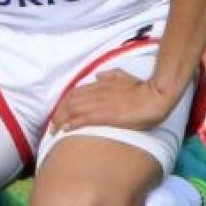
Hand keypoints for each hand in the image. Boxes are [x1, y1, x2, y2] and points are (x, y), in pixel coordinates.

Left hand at [50, 69, 174, 134]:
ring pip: (73, 110)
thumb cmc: (142, 88)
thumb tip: (98, 76)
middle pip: (70, 101)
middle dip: (58, 113)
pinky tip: (65, 130)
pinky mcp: (105, 115)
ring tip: (53, 130)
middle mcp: (96, 92)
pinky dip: (72, 123)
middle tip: (51, 125)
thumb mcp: (124, 76)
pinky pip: (83, 119)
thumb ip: (110, 75)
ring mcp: (100, 104)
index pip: (75, 93)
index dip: (65, 103)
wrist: (154, 96)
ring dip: (61, 120)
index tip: (59, 112)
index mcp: (100, 84)